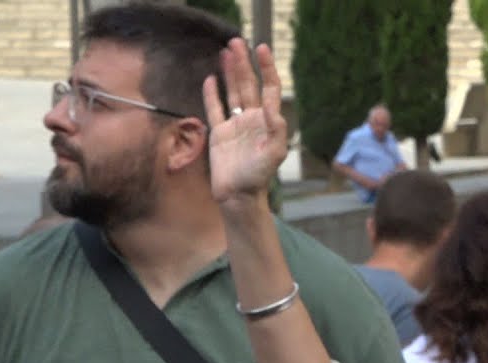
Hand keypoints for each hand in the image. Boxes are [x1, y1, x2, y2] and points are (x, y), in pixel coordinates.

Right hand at [201, 38, 288, 202]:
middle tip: (237, 42)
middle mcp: (252, 119)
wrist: (238, 195)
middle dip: (244, 64)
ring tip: (225, 52)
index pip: (269, 89)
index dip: (266, 68)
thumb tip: (272, 106)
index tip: (262, 49)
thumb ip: (277, 129)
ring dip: (230, 72)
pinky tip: (210, 78)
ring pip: (233, 92)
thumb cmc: (259, 177)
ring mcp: (235, 125)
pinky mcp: (219, 134)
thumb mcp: (274, 154)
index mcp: (267, 121)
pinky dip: (212, 94)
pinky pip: (215, 109)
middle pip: (248, 85)